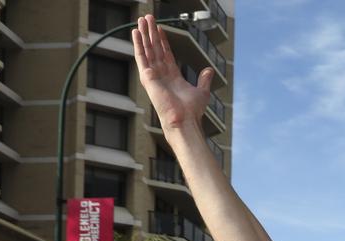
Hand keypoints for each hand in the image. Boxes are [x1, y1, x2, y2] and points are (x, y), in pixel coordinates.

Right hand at [133, 15, 213, 131]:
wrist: (184, 119)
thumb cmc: (192, 111)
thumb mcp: (202, 91)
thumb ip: (204, 80)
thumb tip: (208, 70)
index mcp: (172, 76)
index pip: (166, 53)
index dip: (163, 40)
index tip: (159, 28)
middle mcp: (161, 74)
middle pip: (155, 48)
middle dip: (151, 33)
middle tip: (147, 18)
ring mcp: (153, 75)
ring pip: (147, 49)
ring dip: (144, 34)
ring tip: (141, 20)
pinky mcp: (147, 76)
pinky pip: (141, 57)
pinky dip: (138, 44)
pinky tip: (136, 32)